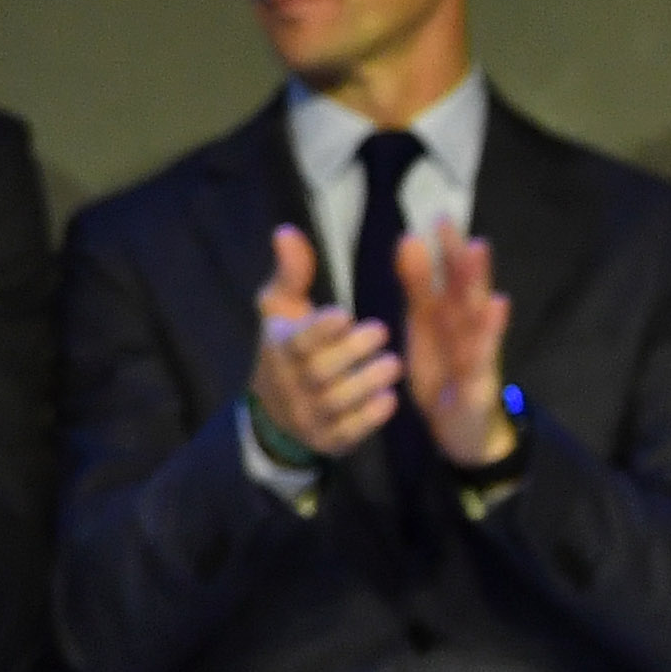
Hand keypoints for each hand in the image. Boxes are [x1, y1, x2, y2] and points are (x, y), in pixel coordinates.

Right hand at [247, 224, 401, 465]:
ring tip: (394, 364)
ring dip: (366, 382)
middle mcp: (289, 384)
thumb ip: (291, 272)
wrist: (276, 412)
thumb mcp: (281, 308)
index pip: (297, 340)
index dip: (320, 329)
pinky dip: (369, 418)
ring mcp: (307, 416)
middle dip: (352, 352)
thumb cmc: (287, 347)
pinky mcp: (327, 440)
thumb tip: (287, 231)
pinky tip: (390, 400)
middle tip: (383, 331)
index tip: (346, 313)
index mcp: (278, 348)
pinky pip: (348, 432)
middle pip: (319, 371)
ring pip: (337, 402)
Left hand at [394, 225, 517, 465]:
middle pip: (467, 292)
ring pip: (477, 318)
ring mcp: (477, 357)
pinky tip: (497, 306)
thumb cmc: (443, 371)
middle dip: (463, 260)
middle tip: (456, 227)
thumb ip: (419, 288)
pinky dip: (488, 333)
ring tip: (478, 251)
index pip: (450, 278)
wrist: (461, 431)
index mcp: (450, 317)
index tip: (439, 216)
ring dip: (478, 285)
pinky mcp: (478, 385)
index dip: (446, 250)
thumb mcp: (425, 328)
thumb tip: (409, 240)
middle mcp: (469, 331)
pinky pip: (481, 358)